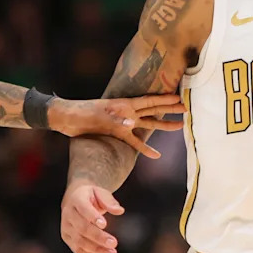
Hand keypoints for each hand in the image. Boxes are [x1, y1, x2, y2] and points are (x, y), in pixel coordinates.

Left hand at [48, 94, 185, 157]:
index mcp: (125, 104)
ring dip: (163, 125)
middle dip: (170, 109)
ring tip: (179, 126)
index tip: (180, 97)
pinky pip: (135, 141)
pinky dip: (145, 148)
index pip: (149, 101)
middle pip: (153, 110)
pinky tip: (155, 155)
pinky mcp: (117, 132)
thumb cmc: (81, 113)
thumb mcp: (99, 116)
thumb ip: (117, 120)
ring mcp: (123, 122)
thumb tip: (132, 124)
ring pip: (148, 123)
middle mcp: (127, 112)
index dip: (165, 99)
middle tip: (186, 109)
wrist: (66, 119)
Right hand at [60, 181, 124, 252]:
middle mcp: (68, 214)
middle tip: (114, 243)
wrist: (75, 198)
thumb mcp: (101, 192)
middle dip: (98, 237)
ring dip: (96, 249)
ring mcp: (66, 227)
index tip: (105, 224)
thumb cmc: (91, 196)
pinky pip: (77, 250)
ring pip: (79, 241)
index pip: (84, 209)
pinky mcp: (67, 238)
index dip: (93, 217)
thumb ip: (109, 201)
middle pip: (82, 228)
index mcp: (77, 199)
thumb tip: (119, 211)